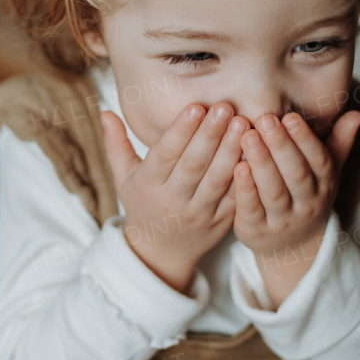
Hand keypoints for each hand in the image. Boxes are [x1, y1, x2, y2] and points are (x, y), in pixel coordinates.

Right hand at [101, 103, 247, 292]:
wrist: (161, 253)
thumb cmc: (142, 204)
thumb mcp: (123, 177)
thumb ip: (116, 144)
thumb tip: (104, 112)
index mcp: (147, 186)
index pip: (165, 155)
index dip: (181, 131)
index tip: (196, 107)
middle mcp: (172, 201)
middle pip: (193, 165)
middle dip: (210, 134)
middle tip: (225, 107)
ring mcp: (198, 214)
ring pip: (217, 180)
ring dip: (231, 150)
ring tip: (243, 122)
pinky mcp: (221, 222)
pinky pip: (235, 196)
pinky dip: (245, 173)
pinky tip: (254, 150)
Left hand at [234, 110, 359, 305]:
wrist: (292, 246)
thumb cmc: (306, 194)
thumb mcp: (327, 171)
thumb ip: (339, 142)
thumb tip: (356, 113)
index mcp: (324, 184)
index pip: (318, 160)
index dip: (305, 139)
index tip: (290, 116)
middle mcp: (307, 203)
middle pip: (296, 174)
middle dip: (281, 146)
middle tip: (264, 119)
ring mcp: (282, 220)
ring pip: (274, 192)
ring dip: (261, 164)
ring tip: (248, 137)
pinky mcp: (257, 231)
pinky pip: (252, 209)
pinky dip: (245, 189)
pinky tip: (236, 167)